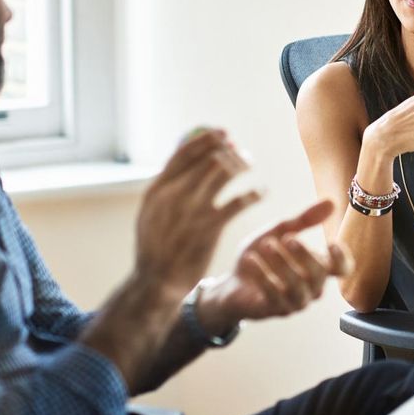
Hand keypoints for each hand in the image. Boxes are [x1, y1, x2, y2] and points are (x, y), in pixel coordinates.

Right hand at [134, 129, 260, 296]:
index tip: (223, 133)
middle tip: (241, 152)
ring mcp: (192, 211)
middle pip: (208, 159)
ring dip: (242, 164)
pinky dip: (254, 193)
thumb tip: (185, 159)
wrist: (156, 281)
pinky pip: (239, 201)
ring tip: (250, 164)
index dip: (207, 139)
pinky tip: (262, 191)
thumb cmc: (157, 245)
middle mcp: (173, 195)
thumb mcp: (151, 213)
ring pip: (224, 173)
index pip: (184, 153)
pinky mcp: (210, 228)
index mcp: (157, 189)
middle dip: (229, 150)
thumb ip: (166, 188)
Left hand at [207, 199, 353, 323]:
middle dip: (305, 255)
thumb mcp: (279, 231)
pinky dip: (262, 275)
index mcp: (318, 268)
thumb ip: (304, 220)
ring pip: (297, 287)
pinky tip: (251, 259)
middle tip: (287, 238)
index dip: (341, 258)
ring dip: (282, 264)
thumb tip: (331, 202)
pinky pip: (274, 296)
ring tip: (266, 245)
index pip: (342, 269)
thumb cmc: (261, 256)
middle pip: (319, 275)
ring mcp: (295, 302)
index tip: (330, 243)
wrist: (232, 282)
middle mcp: (312, 288)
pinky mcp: (275, 310)